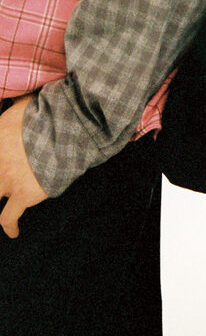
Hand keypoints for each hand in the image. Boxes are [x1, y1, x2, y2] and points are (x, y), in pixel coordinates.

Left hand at [0, 96, 47, 237]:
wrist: (69, 130)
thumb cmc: (49, 114)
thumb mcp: (22, 105)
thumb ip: (10, 108)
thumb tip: (8, 102)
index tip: (0, 164)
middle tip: (2, 182)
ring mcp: (6, 180)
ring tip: (3, 201)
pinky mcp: (22, 195)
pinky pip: (8, 218)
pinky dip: (9, 227)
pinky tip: (13, 233)